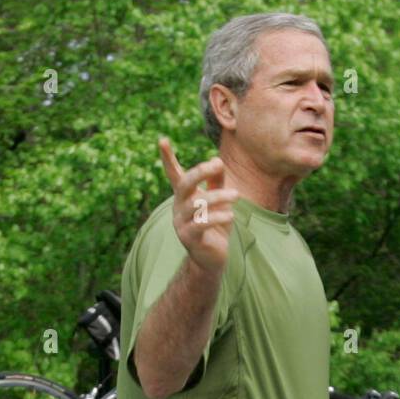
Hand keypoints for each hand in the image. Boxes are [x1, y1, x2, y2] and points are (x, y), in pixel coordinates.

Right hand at [158, 138, 238, 275]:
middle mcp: (179, 207)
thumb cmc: (216, 227)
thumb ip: (217, 183)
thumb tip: (217, 161)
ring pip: (197, 204)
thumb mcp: (218, 202)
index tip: (162, 139)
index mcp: (184, 196)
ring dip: (218, 197)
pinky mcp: (189, 238)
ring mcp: (181, 223)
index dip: (167, 158)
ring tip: (237, 195)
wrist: (212, 259)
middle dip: (201, 172)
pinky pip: (201, 224)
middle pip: (185, 184)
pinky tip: (231, 216)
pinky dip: (217, 217)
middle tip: (218, 164)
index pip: (174, 174)